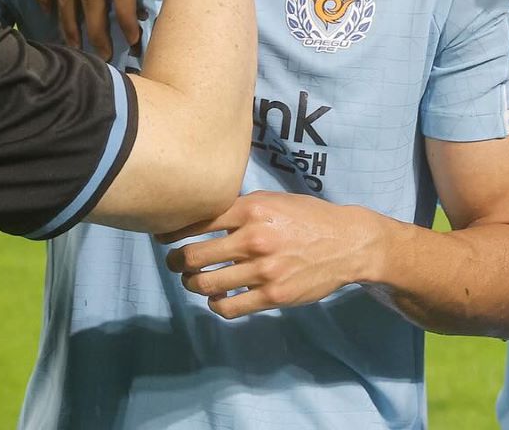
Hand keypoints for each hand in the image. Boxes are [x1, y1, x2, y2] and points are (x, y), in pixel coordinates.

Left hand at [162, 191, 380, 318]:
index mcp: (250, 210)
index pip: (196, 221)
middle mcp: (253, 239)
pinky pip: (229, 307)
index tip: (162, 237)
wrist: (346, 243)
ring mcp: (263, 270)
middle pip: (193, 256)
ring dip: (192, 285)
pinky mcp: (273, 296)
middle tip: (176, 263)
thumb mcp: (272, 201)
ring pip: (206, 284)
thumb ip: (239, 207)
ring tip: (194, 281)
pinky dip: (216, 305)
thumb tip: (199, 215)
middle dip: (177, 262)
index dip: (171, 232)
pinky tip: (218, 299)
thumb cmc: (306, 218)